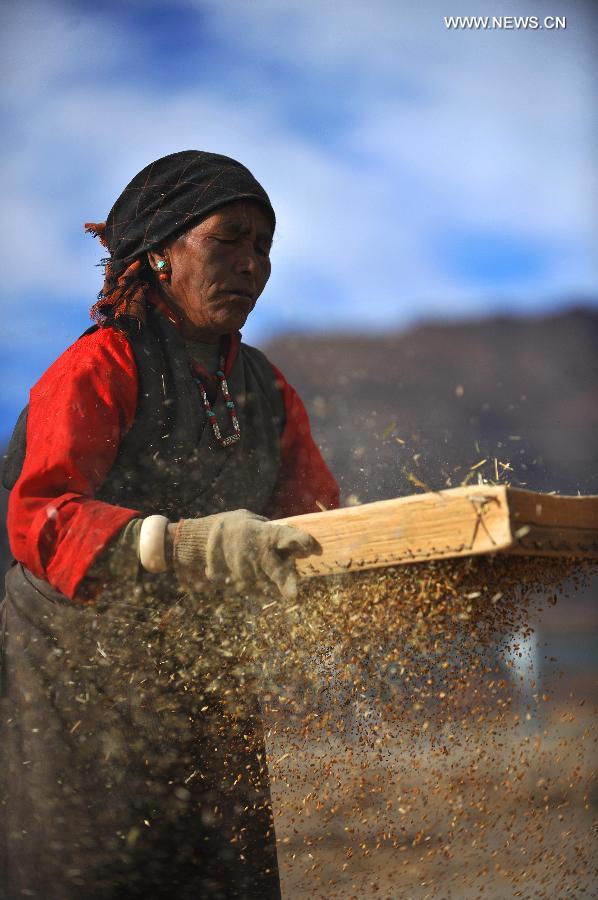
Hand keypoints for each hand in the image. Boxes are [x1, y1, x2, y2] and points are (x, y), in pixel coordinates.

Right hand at [172, 509, 319, 599]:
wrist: (199, 543)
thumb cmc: (230, 527)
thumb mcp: (251, 521)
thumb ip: (270, 531)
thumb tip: (289, 539)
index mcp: (262, 534)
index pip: (284, 536)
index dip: (298, 540)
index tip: (310, 545)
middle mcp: (256, 555)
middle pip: (276, 570)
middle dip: (286, 581)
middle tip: (293, 593)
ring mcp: (247, 572)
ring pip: (269, 583)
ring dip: (276, 583)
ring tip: (282, 582)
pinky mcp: (240, 584)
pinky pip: (259, 590)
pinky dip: (263, 587)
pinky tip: (260, 579)